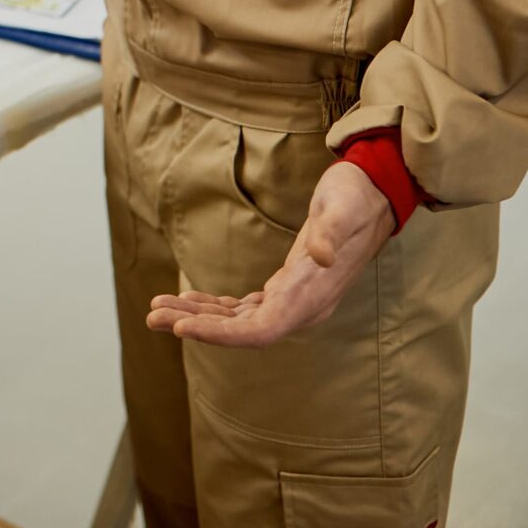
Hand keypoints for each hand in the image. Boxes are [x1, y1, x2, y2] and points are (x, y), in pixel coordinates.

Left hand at [146, 161, 394, 348]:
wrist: (376, 192)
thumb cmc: (356, 197)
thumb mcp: (342, 208)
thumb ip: (329, 233)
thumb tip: (319, 256)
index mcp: (311, 296)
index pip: (260, 330)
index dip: (221, 334)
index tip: (183, 329)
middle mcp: (303, 307)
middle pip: (242, 331)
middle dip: (196, 326)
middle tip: (151, 315)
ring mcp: (295, 300)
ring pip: (240, 321)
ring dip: (198, 317)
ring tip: (157, 310)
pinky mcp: (288, 288)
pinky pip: (246, 308)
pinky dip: (216, 307)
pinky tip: (189, 299)